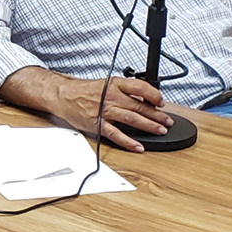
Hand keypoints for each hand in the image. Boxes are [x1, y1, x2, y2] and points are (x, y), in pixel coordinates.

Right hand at [56, 76, 174, 152]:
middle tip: (167, 121)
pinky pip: (116, 135)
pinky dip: (129, 142)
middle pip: (139, 106)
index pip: (140, 87)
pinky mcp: (97, 125)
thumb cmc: (85, 92)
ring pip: (132, 119)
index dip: (154, 95)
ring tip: (160, 131)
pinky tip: (138, 146)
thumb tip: (145, 100)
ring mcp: (104, 111)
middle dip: (157, 115)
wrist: (64, 95)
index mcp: (114, 84)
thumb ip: (124, 91)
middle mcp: (111, 97)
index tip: (161, 103)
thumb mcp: (106, 84)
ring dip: (148, 126)